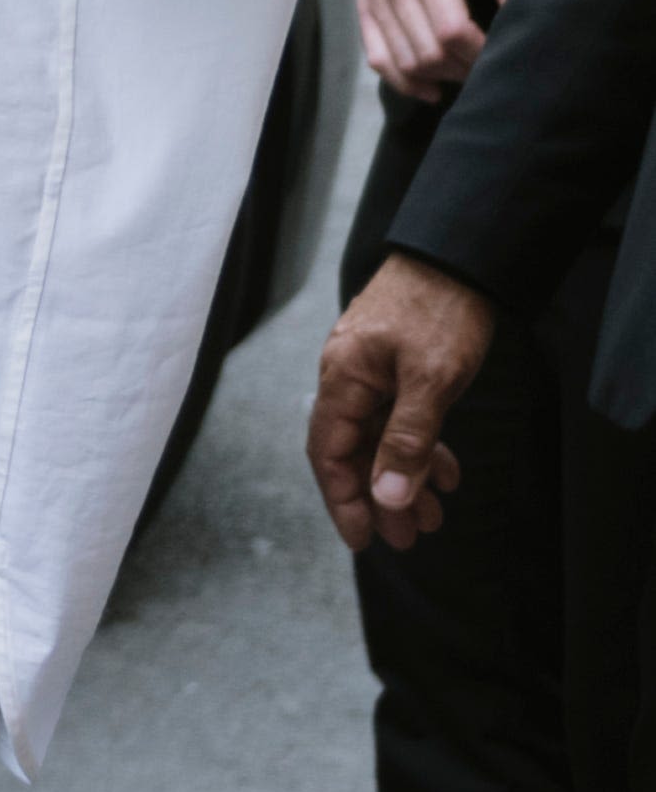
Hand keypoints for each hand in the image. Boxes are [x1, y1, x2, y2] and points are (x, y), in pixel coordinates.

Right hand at [308, 251, 493, 549]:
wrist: (461, 251)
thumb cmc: (442, 307)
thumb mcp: (431, 380)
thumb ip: (407, 441)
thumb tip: (386, 498)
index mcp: (343, 380)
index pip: (330, 455)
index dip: (344, 501)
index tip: (365, 539)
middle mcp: (349, 377)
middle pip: (355, 452)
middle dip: (381, 498)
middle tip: (410, 537)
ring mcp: (372, 371)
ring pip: (381, 439)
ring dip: (405, 478)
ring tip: (435, 514)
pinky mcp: (397, 365)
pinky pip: (400, 418)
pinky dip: (421, 448)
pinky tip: (446, 470)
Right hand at [353, 0, 493, 96]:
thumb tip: (524, 25)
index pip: (451, 30)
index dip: (477, 53)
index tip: (497, 57)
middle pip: (428, 52)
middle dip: (461, 70)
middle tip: (484, 70)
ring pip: (404, 61)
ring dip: (437, 78)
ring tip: (462, 75)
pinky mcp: (362, 8)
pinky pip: (378, 58)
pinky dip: (403, 82)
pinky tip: (430, 91)